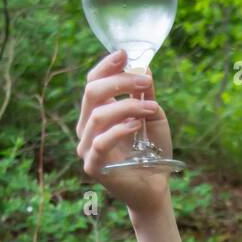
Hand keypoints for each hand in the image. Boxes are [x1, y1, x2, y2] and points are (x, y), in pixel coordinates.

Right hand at [76, 49, 172, 214]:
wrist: (155, 188)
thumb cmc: (152, 152)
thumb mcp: (153, 116)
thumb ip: (146, 95)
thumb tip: (144, 67)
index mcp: (96, 112)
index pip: (93, 82)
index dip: (106, 66)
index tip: (125, 54)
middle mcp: (86, 127)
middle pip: (92, 93)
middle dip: (120, 82)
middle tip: (145, 82)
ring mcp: (86, 147)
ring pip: (98, 115)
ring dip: (128, 106)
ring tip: (151, 108)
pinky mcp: (93, 167)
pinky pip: (101, 142)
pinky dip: (119, 130)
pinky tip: (137, 125)